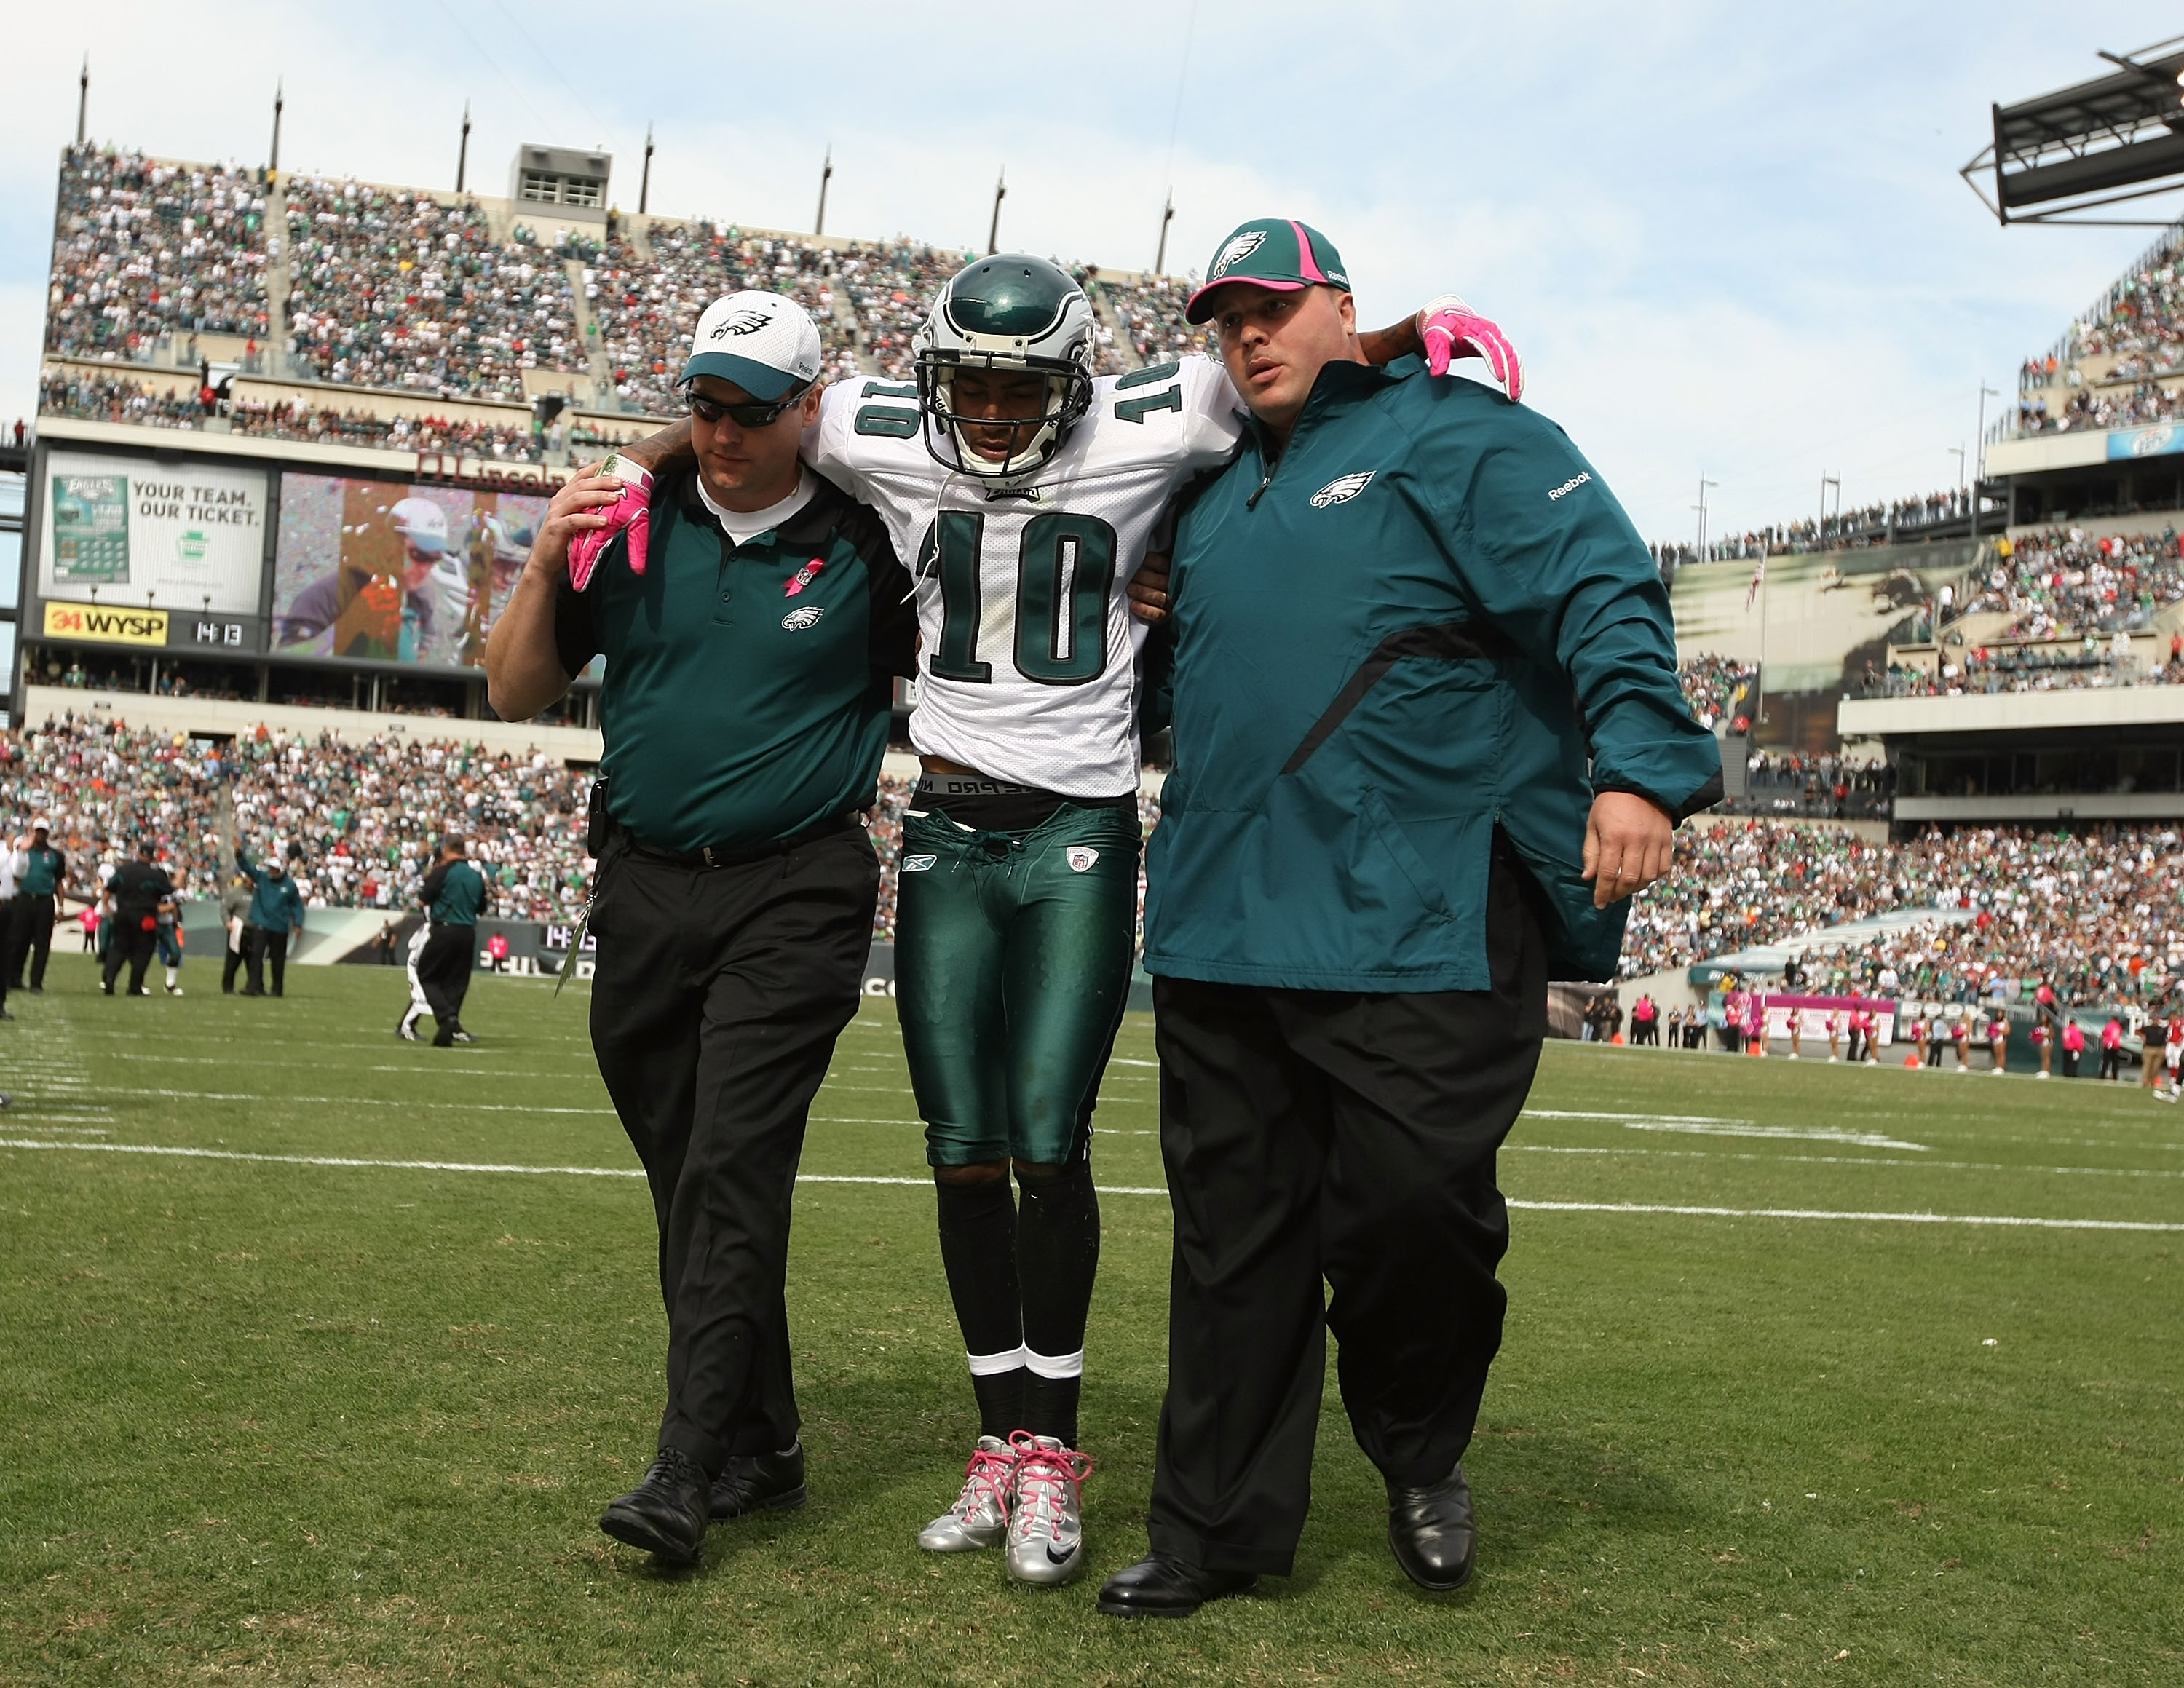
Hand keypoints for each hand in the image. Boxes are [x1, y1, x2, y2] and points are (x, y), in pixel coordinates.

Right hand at [544, 464, 647, 591]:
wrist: (546, 562)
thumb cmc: (566, 541)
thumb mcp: (579, 522)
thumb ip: (591, 511)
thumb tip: (616, 503)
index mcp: (564, 496)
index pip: (580, 477)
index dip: (595, 468)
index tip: (612, 463)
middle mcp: (558, 501)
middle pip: (581, 485)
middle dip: (601, 481)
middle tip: (619, 482)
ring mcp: (555, 514)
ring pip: (577, 499)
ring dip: (598, 497)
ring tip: (615, 498)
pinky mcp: (555, 529)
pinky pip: (574, 520)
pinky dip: (590, 520)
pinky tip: (604, 521)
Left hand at [1128, 553, 1171, 623]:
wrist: (1162, 606)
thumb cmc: (1153, 582)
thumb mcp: (1156, 568)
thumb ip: (1150, 563)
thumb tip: (1136, 555)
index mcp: (1172, 571)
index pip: (1163, 564)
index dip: (1150, 561)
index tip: (1138, 560)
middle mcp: (1174, 587)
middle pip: (1161, 581)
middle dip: (1144, 577)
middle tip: (1131, 576)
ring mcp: (1171, 603)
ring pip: (1159, 597)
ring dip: (1143, 592)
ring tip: (1130, 588)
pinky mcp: (1165, 617)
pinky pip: (1157, 615)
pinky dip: (1144, 610)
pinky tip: (1134, 605)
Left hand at [1418, 295, 1522, 401]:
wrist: (1444, 315)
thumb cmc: (1438, 328)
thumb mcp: (1434, 338)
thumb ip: (1437, 354)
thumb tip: (1438, 374)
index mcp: (1474, 328)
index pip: (1490, 346)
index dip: (1496, 362)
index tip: (1501, 379)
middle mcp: (1490, 330)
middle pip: (1507, 352)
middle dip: (1512, 374)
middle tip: (1512, 396)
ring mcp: (1496, 335)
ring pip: (1513, 355)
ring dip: (1517, 375)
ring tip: (1516, 396)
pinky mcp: (1498, 341)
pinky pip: (1512, 355)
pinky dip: (1517, 370)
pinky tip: (1517, 386)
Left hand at [1582, 790, 1672, 908]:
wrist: (1639, 782)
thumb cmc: (1611, 804)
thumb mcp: (1593, 824)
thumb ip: (1591, 852)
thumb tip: (1589, 877)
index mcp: (1615, 836)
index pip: (1609, 873)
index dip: (1603, 892)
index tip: (1599, 903)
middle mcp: (1637, 841)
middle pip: (1630, 878)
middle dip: (1618, 893)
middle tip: (1610, 896)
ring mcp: (1655, 841)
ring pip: (1648, 876)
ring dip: (1635, 887)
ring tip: (1625, 888)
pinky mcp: (1667, 840)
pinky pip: (1664, 867)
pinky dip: (1654, 877)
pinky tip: (1643, 877)